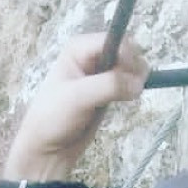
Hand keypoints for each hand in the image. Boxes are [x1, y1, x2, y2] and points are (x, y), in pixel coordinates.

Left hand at [4, 33, 148, 179]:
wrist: (48, 148)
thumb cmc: (53, 118)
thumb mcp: (79, 97)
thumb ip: (109, 85)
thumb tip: (139, 84)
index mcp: (79, 48)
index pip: (114, 39)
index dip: (127, 54)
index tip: (131, 74)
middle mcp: (91, 56)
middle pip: (127, 50)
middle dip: (132, 67)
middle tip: (129, 88)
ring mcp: (101, 73)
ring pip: (131, 66)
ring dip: (135, 78)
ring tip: (129, 94)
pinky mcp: (109, 90)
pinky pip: (129, 81)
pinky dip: (133, 87)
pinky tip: (129, 97)